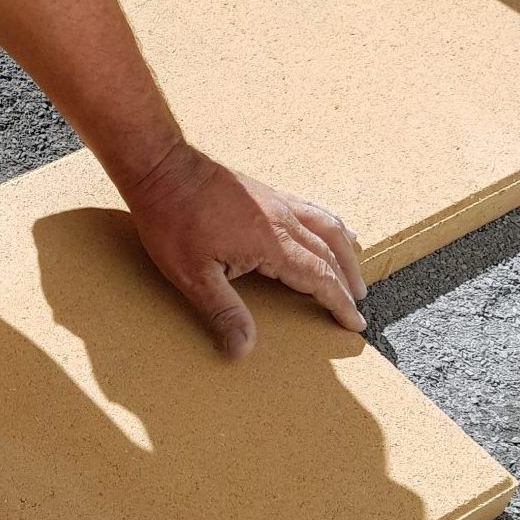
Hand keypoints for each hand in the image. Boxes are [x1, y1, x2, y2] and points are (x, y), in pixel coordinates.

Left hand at [123, 140, 366, 357]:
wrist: (162, 169)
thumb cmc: (172, 220)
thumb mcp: (192, 276)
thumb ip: (223, 311)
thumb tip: (242, 350)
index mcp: (272, 244)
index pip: (320, 278)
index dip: (339, 302)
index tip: (354, 323)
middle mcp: (284, 220)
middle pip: (330, 252)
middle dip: (347, 281)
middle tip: (357, 303)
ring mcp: (277, 202)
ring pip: (326, 226)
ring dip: (344, 251)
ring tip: (352, 270)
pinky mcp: (266, 191)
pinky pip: (310, 209)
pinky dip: (328, 225)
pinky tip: (324, 230)